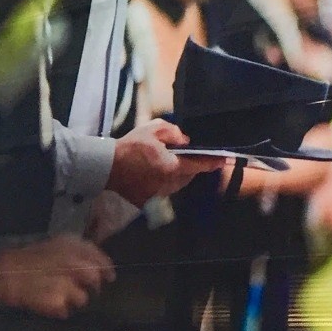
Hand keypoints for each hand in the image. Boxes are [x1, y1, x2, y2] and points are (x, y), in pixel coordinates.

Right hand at [0, 235, 115, 318]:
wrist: (1, 276)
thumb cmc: (25, 261)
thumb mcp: (51, 247)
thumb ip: (74, 253)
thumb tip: (97, 266)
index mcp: (68, 243)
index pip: (96, 254)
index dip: (105, 265)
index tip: (109, 275)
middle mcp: (70, 261)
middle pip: (95, 277)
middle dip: (94, 286)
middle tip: (90, 291)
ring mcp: (64, 281)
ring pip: (82, 298)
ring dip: (76, 300)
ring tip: (62, 297)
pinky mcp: (57, 300)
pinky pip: (65, 310)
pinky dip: (60, 310)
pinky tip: (50, 303)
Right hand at [106, 119, 223, 204]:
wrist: (105, 166)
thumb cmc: (129, 147)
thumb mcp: (152, 130)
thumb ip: (173, 132)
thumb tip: (185, 141)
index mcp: (172, 167)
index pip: (199, 165)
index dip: (214, 162)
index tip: (225, 160)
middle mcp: (168, 184)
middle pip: (188, 176)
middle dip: (188, 166)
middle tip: (178, 155)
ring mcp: (158, 194)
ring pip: (176, 184)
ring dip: (175, 175)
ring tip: (162, 163)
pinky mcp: (148, 200)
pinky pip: (162, 190)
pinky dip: (161, 182)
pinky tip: (150, 173)